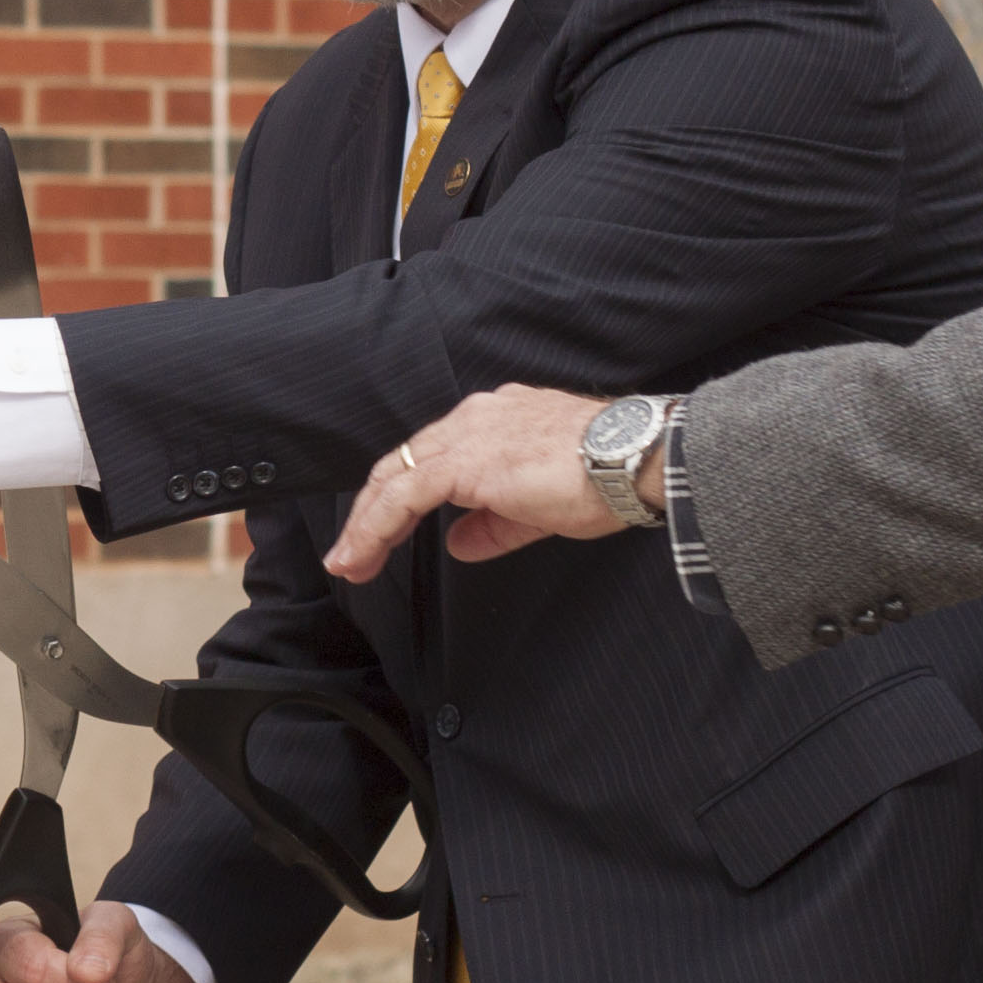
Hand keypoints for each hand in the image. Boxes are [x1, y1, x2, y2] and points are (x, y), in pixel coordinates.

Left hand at [324, 384, 618, 579]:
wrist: (634, 459)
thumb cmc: (606, 477)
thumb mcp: (539, 509)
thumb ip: (494, 525)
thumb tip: (459, 543)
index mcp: (496, 421)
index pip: (432, 457)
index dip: (400, 497)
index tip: (383, 536)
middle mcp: (475, 418)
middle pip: (403, 463)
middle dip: (371, 512)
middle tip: (352, 555)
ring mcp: (468, 435)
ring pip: (396, 477)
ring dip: (365, 525)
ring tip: (348, 564)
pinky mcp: (465, 462)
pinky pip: (405, 496)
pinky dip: (377, 527)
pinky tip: (363, 554)